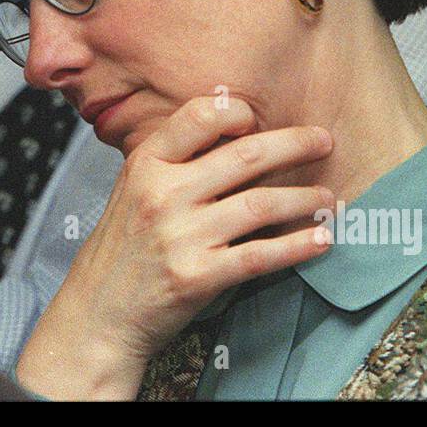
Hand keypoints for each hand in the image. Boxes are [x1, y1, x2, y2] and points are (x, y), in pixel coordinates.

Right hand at [16, 95, 332, 398]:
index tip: (262, 122)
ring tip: (328, 198)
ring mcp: (180, 235)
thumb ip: (174, 161)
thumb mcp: (133, 188)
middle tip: (324, 141)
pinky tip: (321, 240)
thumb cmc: (123, 249)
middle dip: (295, 144)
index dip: (240, 113)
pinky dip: (298, 246)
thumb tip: (236, 133)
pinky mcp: (198, 276)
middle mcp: (163, 193)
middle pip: (245, 155)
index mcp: (146, 163)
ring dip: (305, 198)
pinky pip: (261, 255)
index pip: (200, 115)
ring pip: (261, 204)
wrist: (98, 313)